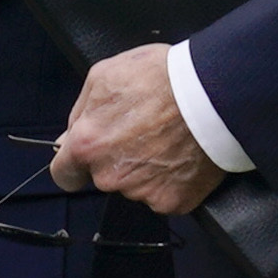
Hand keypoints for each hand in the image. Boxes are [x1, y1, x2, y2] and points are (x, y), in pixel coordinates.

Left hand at [52, 44, 224, 215]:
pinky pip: (164, 194)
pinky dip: (172, 180)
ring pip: (135, 186)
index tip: (86, 159)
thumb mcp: (104, 76)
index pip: (64, 175)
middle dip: (117, 160)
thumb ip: (80, 112)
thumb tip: (67, 139)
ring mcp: (142, 192)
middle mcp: (110, 176)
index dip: (74, 166)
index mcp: (88, 145)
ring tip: (167, 138)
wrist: (213, 92)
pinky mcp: (173, 201)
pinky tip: (182, 155)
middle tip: (142, 132)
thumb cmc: (161, 77)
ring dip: (145, 169)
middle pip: (104, 177)